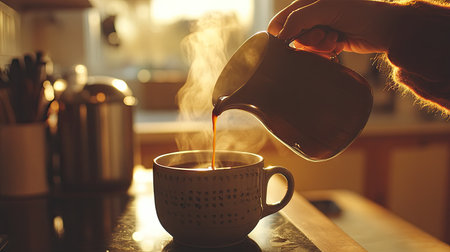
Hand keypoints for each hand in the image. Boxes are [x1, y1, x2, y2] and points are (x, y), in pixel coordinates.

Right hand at [268, 0, 401, 54]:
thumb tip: (280, 35)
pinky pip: (317, 54)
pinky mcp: (329, 42)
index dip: (282, 34)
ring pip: (305, 48)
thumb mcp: (325, 8)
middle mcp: (312, 15)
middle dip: (308, 40)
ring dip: (319, 47)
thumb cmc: (359, 11)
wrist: (386, 27)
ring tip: (335, 39)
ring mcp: (320, 29)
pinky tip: (339, 45)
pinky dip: (326, 52)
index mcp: (307, 2)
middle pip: (292, 38)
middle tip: (324, 34)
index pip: (280, 21)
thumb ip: (299, 18)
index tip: (291, 42)